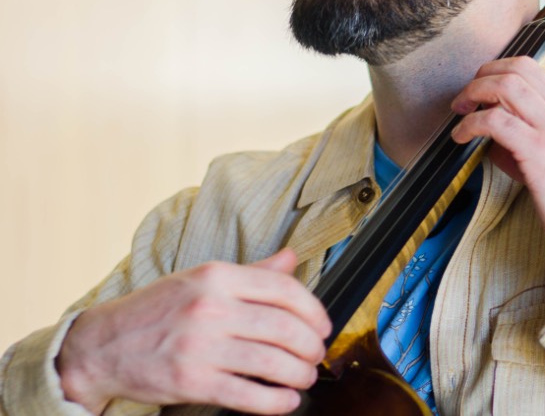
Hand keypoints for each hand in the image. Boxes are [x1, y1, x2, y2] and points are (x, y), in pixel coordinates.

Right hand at [56, 248, 330, 414]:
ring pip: (270, 361)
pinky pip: (246, 394)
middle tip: (318, 353)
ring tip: (306, 375)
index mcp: (218, 276)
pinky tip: (287, 400)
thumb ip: (252, 272)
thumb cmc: (160, 307)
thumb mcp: (203, 277)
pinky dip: (275, 401)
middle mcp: (211, 307)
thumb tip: (291, 259)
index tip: (323, 323)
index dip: (313, 308)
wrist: (106, 343)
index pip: (282, 288)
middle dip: (311, 344)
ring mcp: (200, 346)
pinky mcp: (191, 382)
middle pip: (282, 326)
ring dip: (299, 373)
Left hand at [451, 56, 544, 267]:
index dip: (499, 73)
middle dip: (483, 76)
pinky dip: (470, 123)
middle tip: (465, 97)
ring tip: (461, 111)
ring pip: (506, 86)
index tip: (481, 89)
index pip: (533, 70)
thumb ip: (534, 133)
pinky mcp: (541, 151)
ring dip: (473, 93)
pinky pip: (495, 120)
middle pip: (518, 68)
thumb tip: (490, 128)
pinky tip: (461, 136)